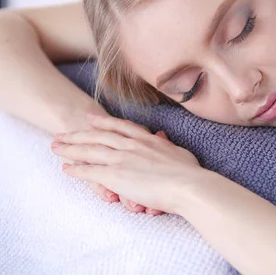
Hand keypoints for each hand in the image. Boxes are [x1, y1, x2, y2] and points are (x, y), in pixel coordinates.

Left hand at [51, 114, 200, 213]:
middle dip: (79, 133)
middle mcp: (132, 145)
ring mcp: (122, 159)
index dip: (104, 122)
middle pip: (99, 135)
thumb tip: (164, 141)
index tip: (90, 118)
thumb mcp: (179, 153)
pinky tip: (65, 168)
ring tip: (55, 147)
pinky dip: (76, 169)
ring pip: (90, 150)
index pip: (121, 127)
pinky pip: (90, 171)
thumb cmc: (190, 173)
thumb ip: (167, 147)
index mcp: (147, 140)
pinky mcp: (116, 176)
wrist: (188, 186)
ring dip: (71, 148)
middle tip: (63, 133)